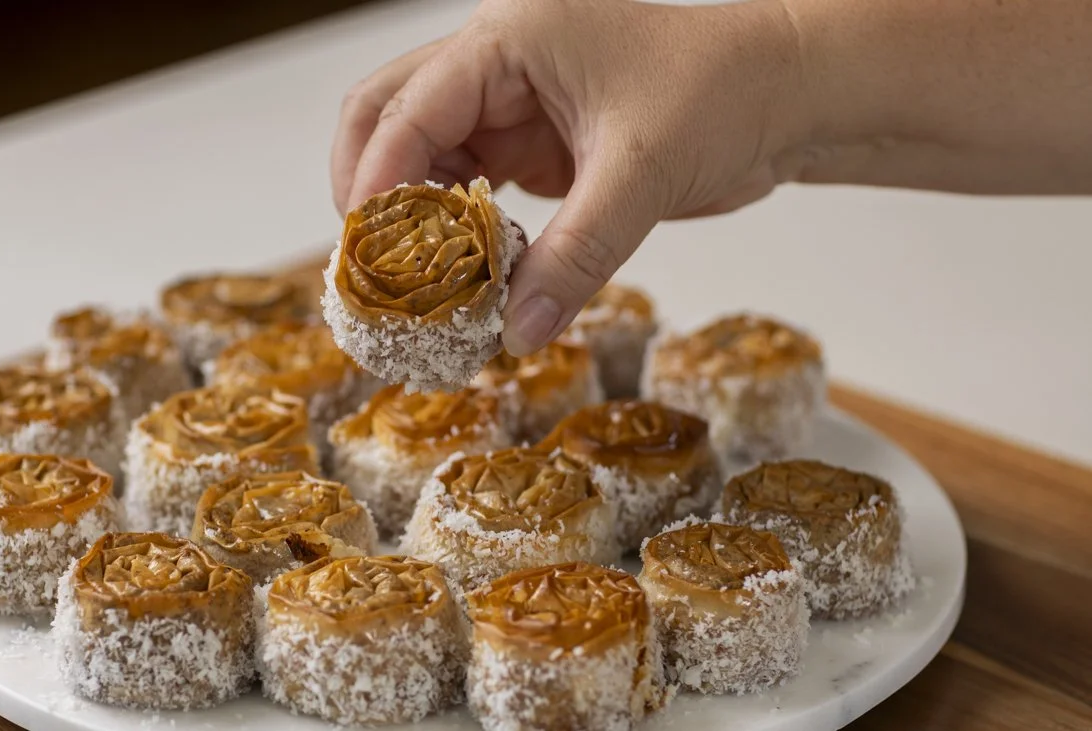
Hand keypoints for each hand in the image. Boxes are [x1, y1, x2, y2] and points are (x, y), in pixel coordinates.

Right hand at [331, 0, 806, 354]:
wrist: (785, 96)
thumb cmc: (725, 95)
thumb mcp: (642, 175)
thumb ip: (574, 255)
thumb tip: (516, 332)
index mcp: (510, 38)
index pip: (408, 107)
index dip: (376, 182)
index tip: (366, 257)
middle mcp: (496, 62)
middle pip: (387, 116)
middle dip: (370, 191)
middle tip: (371, 270)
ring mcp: (510, 102)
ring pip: (423, 155)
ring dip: (413, 219)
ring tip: (414, 288)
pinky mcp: (530, 142)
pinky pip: (469, 185)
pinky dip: (457, 232)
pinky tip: (464, 276)